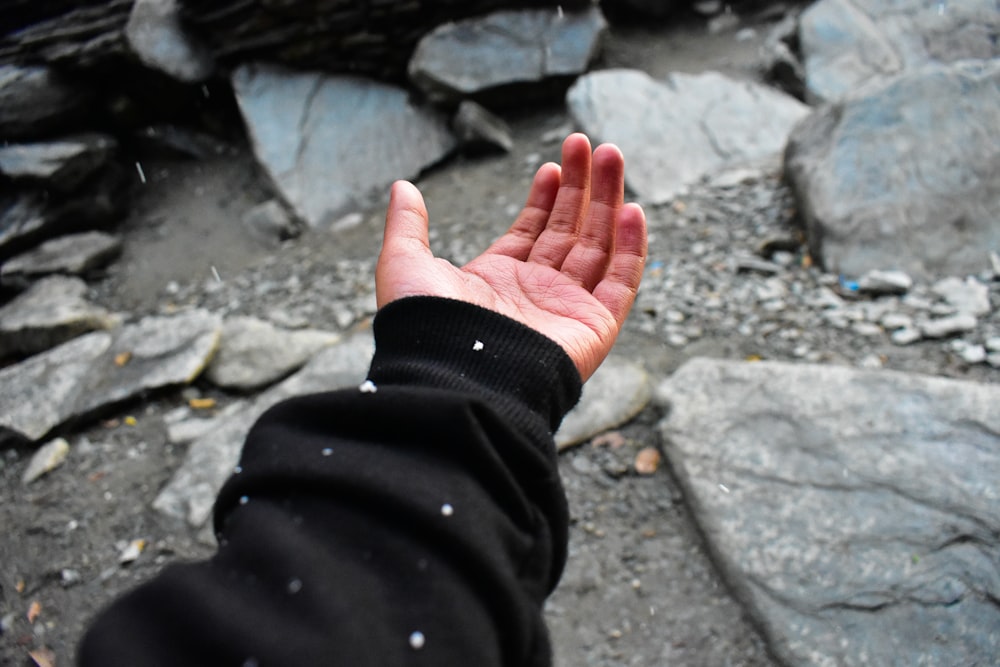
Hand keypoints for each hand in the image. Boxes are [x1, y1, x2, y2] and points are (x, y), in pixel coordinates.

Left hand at [375, 133, 646, 381]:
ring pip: (598, 245)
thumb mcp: (405, 264)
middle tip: (589, 144)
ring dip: (607, 200)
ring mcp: (568, 308)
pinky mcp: (595, 325)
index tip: (551, 165)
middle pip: (569, 230)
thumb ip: (407, 226)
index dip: (544, 197)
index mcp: (497, 281)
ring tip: (611, 153)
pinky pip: (621, 281)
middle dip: (580, 186)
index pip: (532, 231)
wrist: (457, 377)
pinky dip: (630, 247)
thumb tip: (402, 188)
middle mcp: (535, 293)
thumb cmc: (429, 327)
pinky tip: (631, 210)